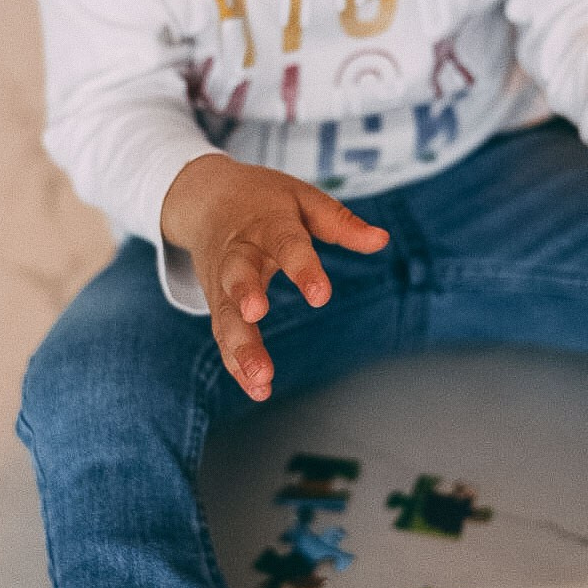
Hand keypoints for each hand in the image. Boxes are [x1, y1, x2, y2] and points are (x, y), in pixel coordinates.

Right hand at [160, 154, 388, 399]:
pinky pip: (223, 334)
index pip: (285, 243)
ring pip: (226, 314)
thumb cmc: (264, 200)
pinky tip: (257, 390)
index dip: (302, 268)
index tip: (321, 295)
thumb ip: (340, 223)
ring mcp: (221, 280)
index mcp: (266, 223)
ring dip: (240, 346)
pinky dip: (236, 363)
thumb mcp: (303, 198)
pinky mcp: (215, 302)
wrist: (205, 197)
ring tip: (261, 377)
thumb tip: (382, 240)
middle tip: (257, 313)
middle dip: (244, 293)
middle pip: (238, 275)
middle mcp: (238, 252)